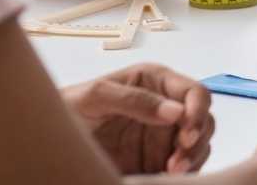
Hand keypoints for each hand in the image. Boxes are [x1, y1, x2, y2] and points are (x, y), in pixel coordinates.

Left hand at [61, 62, 213, 174]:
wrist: (51, 137)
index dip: (198, 112)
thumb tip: (175, 112)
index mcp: (156, 82)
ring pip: (199, 146)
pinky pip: (185, 166)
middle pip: (204, 121)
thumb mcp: (97, 96)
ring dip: (192, 159)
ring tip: (170, 172)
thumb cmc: (71, 106)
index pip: (194, 93)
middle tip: (176, 163)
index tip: (187, 135)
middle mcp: (167, 106)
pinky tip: (167, 177)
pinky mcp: (158, 159)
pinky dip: (185, 173)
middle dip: (196, 142)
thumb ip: (135, 100)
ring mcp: (164, 135)